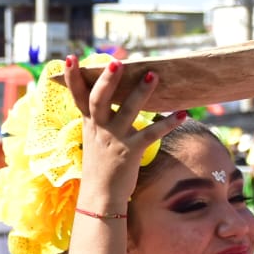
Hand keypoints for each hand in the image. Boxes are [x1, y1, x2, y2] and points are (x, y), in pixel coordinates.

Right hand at [61, 56, 180, 210]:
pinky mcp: (131, 151)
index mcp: (89, 123)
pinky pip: (152, 134)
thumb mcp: (93, 138)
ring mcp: (115, 139)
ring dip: (142, 92)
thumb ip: (99, 118)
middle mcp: (100, 128)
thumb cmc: (100, 165)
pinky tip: (183, 113)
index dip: (71, 76)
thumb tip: (107, 96)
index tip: (69, 57)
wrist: (100, 196)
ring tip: (154, 76)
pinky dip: (169, 123)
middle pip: (99, 99)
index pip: (77, 96)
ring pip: (129, 111)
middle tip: (116, 63)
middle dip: (107, 81)